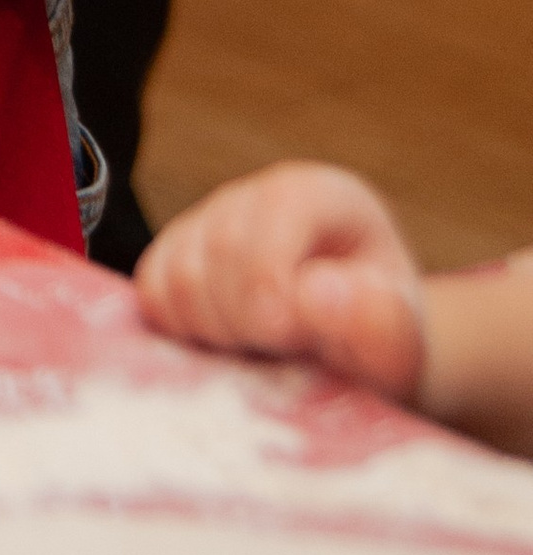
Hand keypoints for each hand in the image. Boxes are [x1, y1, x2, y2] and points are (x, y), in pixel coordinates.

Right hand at [135, 161, 426, 400]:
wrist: (349, 351)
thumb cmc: (376, 342)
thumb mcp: (402, 343)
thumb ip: (380, 324)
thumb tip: (321, 295)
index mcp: (321, 196)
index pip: (278, 207)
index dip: (270, 271)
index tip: (281, 334)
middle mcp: (254, 196)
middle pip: (221, 244)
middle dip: (244, 316)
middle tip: (278, 359)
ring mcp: (206, 221)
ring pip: (178, 272)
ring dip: (213, 330)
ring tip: (259, 355)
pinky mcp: (172, 256)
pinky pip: (152, 292)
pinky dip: (180, 329)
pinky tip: (223, 347)